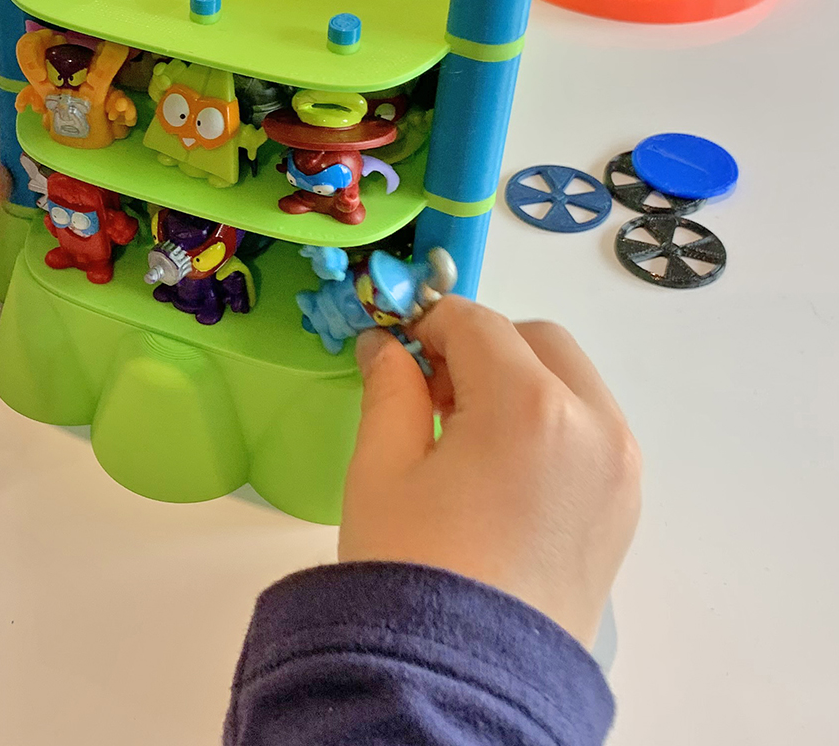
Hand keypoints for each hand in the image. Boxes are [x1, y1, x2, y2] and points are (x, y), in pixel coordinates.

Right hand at [340, 297, 640, 648]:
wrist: (463, 684)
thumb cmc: (414, 570)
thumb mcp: (381, 467)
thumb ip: (390, 387)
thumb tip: (388, 347)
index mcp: (530, 407)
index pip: (476, 322)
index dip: (427, 325)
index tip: (397, 350)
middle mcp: (593, 426)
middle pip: (536, 339)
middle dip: (482, 346)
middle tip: (432, 390)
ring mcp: (620, 468)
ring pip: (571, 379)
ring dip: (521, 380)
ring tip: (466, 434)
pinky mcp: (625, 506)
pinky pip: (591, 427)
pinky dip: (550, 420)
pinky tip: (501, 467)